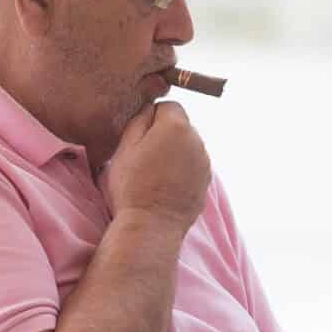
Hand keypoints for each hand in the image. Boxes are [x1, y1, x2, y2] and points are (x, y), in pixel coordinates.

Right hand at [101, 100, 210, 229]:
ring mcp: (204, 163)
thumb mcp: (124, 146)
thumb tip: (149, 109)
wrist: (151, 225)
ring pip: (187, 148)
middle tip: (144, 157)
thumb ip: (139, 120)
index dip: (151, 118)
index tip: (139, 136)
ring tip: (154, 174)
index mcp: (176, 127)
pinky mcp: (206, 183)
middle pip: (180, 127)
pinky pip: (193, 168)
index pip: (168, 106)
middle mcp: (196, 141)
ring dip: (174, 154)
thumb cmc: (133, 186)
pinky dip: (181, 172)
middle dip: (164, 136)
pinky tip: (165, 186)